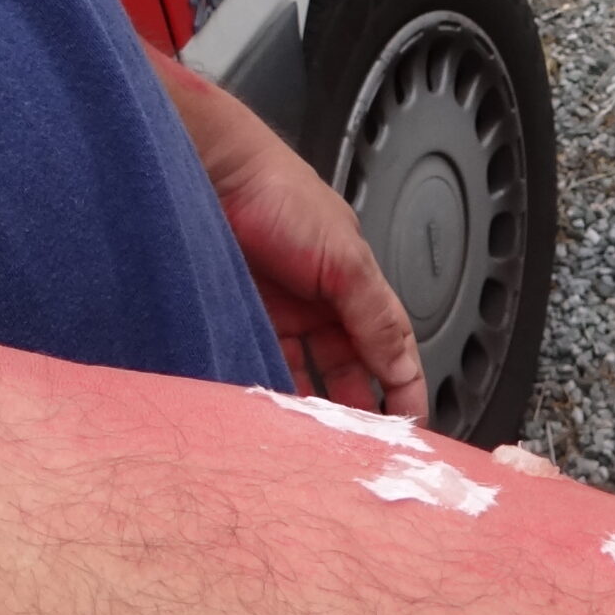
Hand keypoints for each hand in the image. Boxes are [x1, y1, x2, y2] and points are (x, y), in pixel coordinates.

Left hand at [148, 52, 424, 416]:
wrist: (207, 168)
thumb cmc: (277, 191)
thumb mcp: (346, 259)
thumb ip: (377, 316)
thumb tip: (404, 365)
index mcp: (352, 286)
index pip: (387, 349)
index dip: (400, 388)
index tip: (407, 427)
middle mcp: (314, 303)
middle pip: (343, 370)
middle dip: (354, 407)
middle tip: (357, 446)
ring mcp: (273, 314)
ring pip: (298, 374)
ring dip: (307, 405)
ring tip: (313, 438)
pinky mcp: (233, 319)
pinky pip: (253, 365)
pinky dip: (263, 390)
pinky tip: (268, 412)